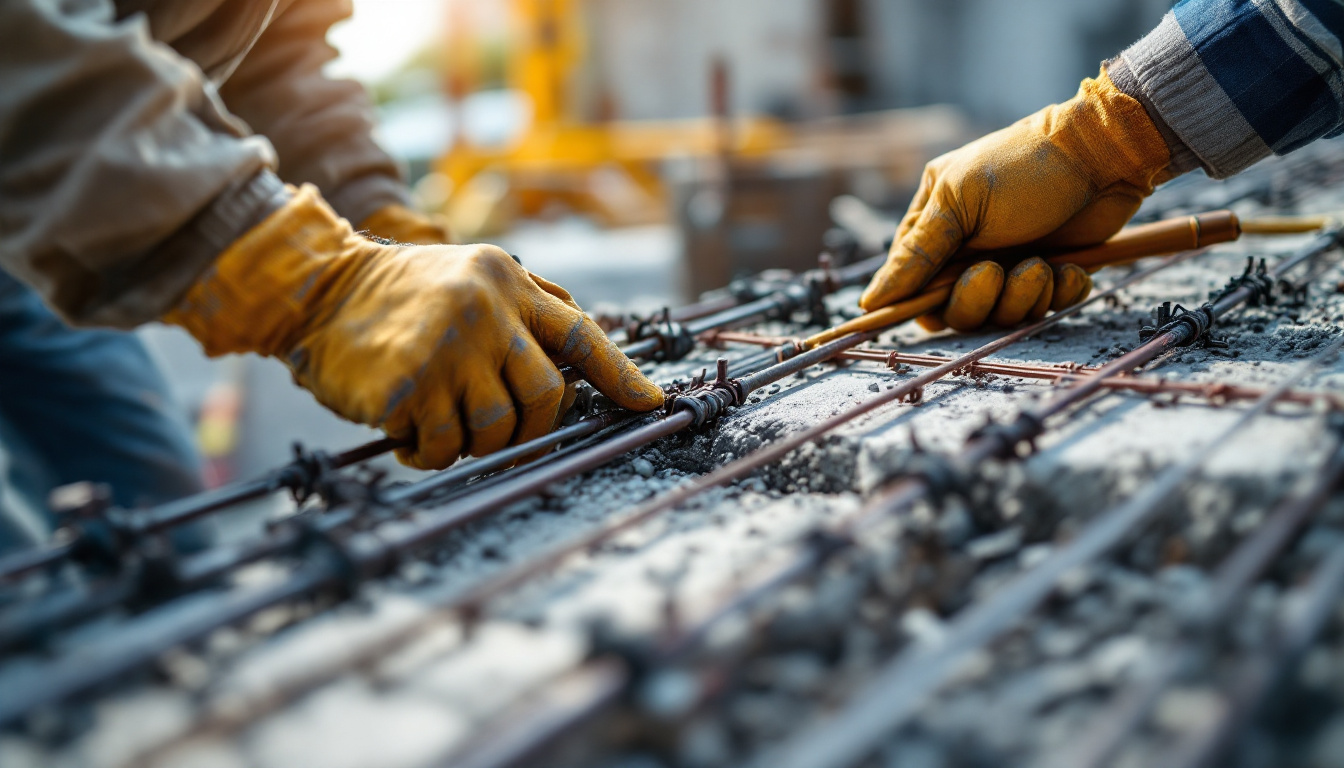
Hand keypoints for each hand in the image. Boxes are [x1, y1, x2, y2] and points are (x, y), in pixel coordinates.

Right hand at [165, 185, 662, 468]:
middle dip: (529, 426)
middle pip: (546, 397)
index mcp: (508, 282)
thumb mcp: (472, 274)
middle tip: (493, 426)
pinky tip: (406, 431)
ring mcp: (447, 345)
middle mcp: (486, 309)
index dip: (621, 375)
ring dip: (472, 441)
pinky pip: (441, 446)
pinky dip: (428, 453)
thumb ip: (528, 305)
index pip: (580, 334)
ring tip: (439, 424)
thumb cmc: (402, 295)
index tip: (651, 404)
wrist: (318, 291)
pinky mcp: (408, 382)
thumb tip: (585, 353)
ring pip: (495, 428)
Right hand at [860, 70, 1170, 330]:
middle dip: (978, 299)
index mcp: (937, 223)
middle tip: (997, 272)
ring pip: (1002, 313)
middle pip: (955, 308)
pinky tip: (1069, 267)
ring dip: (1024, 296)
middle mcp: (970, 248)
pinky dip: (1059, 293)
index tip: (927, 311)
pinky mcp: (1051, 274)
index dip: (916, 303)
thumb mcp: (960, 201)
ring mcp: (1011, 262)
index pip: (909, 283)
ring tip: (1043, 265)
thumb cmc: (1026, 167)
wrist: (1104, 155)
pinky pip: (1046, 308)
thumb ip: (916, 254)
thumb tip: (870, 299)